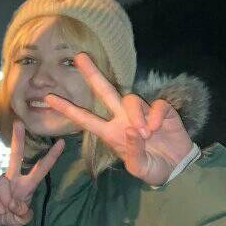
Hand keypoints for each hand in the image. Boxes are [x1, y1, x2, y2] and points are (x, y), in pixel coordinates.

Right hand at [0, 121, 63, 225]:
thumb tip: (14, 204)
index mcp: (26, 184)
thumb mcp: (22, 218)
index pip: (41, 168)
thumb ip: (23, 214)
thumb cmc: (12, 215)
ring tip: (5, 209)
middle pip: (15, 156)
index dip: (52, 156)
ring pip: (2, 182)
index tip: (62, 142)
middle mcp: (13, 179)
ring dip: (5, 201)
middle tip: (19, 123)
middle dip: (17, 140)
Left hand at [45, 53, 193, 185]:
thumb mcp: (140, 169)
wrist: (178, 167)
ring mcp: (141, 113)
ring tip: (145, 133)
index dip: (67, 109)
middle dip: (92, 74)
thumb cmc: (153, 168)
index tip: (48, 98)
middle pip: (104, 91)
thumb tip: (131, 131)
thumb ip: (134, 153)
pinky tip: (157, 127)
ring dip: (136, 115)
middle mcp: (122, 119)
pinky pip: (154, 105)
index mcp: (111, 133)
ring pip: (130, 100)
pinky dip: (154, 115)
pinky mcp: (160, 111)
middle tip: (79, 56)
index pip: (84, 119)